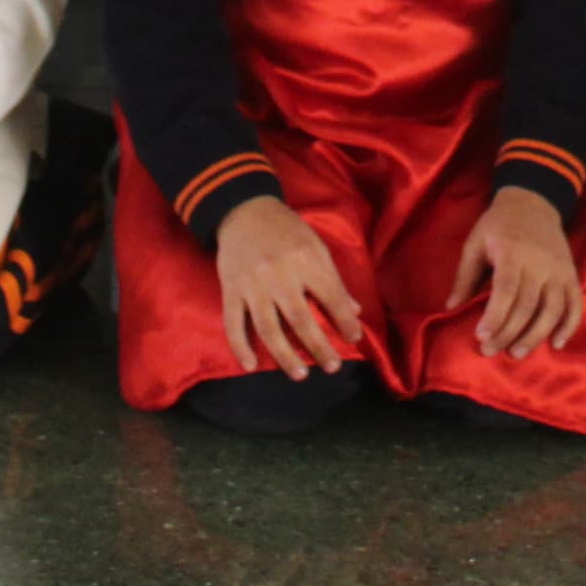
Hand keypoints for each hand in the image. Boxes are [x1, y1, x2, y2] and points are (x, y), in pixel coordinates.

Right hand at [214, 196, 363, 377]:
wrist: (243, 211)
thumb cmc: (286, 230)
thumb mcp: (316, 246)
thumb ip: (333, 280)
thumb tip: (354, 312)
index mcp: (305, 260)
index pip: (330, 296)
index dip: (344, 320)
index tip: (354, 339)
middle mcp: (279, 274)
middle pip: (300, 318)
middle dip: (318, 346)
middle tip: (332, 367)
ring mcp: (252, 285)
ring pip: (268, 327)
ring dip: (284, 354)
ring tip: (300, 374)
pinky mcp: (231, 290)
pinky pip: (233, 323)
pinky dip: (241, 346)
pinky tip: (251, 366)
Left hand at [449, 184, 585, 357]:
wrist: (534, 201)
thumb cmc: (499, 225)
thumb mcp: (475, 242)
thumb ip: (465, 275)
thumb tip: (450, 307)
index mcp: (512, 252)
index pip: (506, 289)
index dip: (495, 315)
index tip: (481, 336)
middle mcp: (539, 263)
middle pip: (527, 305)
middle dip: (508, 332)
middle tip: (490, 351)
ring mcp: (558, 270)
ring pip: (552, 309)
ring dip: (536, 335)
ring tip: (516, 353)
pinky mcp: (571, 274)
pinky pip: (575, 303)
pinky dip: (570, 325)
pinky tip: (557, 343)